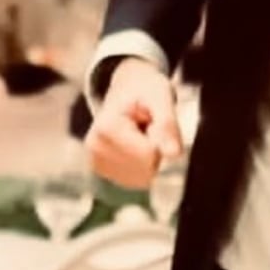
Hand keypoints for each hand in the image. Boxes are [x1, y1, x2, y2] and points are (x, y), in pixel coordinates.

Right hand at [87, 57, 181, 189]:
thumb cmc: (145, 90)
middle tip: (146, 127)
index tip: (149, 120)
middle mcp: (95, 149)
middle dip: (154, 150)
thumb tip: (174, 154)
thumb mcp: (161, 98)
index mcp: (106, 128)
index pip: (149, 154)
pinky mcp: (101, 173)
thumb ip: (167, 125)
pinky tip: (134, 147)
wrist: (126, 89)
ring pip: (143, 178)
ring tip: (139, 135)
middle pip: (146, 169)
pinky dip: (142, 167)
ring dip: (149, 160)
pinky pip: (136, 181)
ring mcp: (96, 164)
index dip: (159, 138)